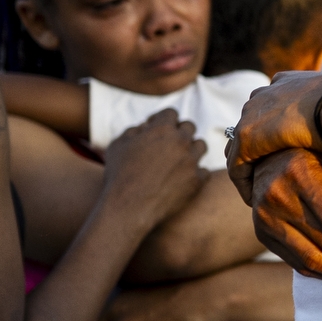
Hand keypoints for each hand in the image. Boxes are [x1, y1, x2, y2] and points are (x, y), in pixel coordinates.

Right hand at [100, 111, 205, 228]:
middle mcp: (181, 142)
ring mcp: (192, 161)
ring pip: (200, 145)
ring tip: (178, 158)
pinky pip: (203, 170)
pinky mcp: (198, 180)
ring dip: (190, 149)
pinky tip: (182, 176)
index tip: (154, 128)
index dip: (161, 119)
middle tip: (167, 143)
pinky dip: (194, 172)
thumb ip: (133, 130)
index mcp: (162, 129)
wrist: (129, 207)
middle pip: (189, 127)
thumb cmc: (119, 175)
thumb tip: (145, 127)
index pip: (171, 113)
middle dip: (178, 132)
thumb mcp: (118, 145)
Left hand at [226, 70, 321, 204]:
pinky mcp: (248, 136)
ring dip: (252, 167)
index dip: (276, 128)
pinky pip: (238, 165)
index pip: (273, 104)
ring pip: (243, 145)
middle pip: (253, 122)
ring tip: (261, 191)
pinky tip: (255, 200)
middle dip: (259, 147)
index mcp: (288, 81)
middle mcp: (266, 92)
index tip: (284, 149)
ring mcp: (254, 113)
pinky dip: (245, 183)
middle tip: (268, 173)